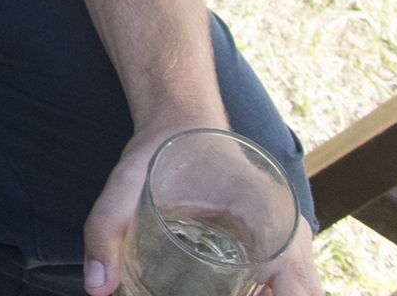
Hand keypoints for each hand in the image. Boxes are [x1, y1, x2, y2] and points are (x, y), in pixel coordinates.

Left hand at [83, 116, 319, 295]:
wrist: (183, 118)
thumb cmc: (161, 150)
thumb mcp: (126, 183)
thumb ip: (106, 230)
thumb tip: (97, 286)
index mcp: (275, 224)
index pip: (300, 293)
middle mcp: (293, 238)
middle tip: (210, 294)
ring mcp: (289, 243)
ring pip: (297, 294)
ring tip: (213, 290)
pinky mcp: (275, 247)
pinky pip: (284, 287)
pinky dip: (264, 295)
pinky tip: (223, 291)